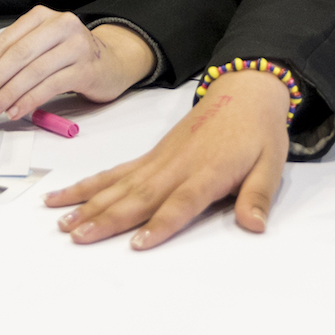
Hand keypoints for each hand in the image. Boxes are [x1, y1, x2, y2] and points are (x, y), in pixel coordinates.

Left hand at [0, 9, 153, 120]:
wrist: (113, 61)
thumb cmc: (70, 56)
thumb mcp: (42, 48)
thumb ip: (15, 61)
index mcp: (41, 17)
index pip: (4, 41)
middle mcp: (59, 25)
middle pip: (17, 54)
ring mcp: (76, 45)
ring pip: (33, 71)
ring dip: (8, 93)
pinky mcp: (86, 68)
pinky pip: (51, 85)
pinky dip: (29, 100)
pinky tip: (16, 110)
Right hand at [44, 71, 288, 248]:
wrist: (243, 91)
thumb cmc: (258, 131)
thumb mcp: (271, 163)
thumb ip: (259, 196)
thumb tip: (255, 226)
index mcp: (208, 170)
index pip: (181, 202)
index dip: (160, 224)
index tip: (137, 244)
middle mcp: (176, 166)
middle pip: (139, 196)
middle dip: (106, 218)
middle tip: (78, 237)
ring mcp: (158, 159)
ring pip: (118, 184)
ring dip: (88, 203)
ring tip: (62, 222)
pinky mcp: (150, 155)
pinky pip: (115, 172)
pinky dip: (90, 184)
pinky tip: (65, 195)